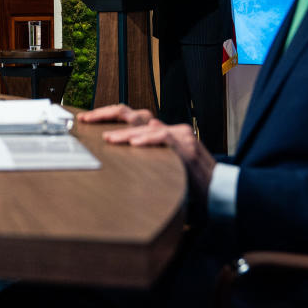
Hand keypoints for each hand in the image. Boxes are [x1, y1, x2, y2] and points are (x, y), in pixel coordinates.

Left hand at [81, 106, 215, 207]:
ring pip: (147, 126)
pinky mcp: (187, 147)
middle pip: (135, 114)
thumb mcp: (163, 166)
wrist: (220, 192)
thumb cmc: (191, 183)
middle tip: (87, 120)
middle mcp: (171, 129)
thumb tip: (124, 150)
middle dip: (107, 114)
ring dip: (126, 132)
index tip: (87, 119)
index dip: (108, 115)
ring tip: (109, 139)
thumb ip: (147, 155)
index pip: (132, 116)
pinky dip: (148, 140)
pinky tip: (135, 144)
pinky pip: (164, 138)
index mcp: (163, 132)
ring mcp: (180, 136)